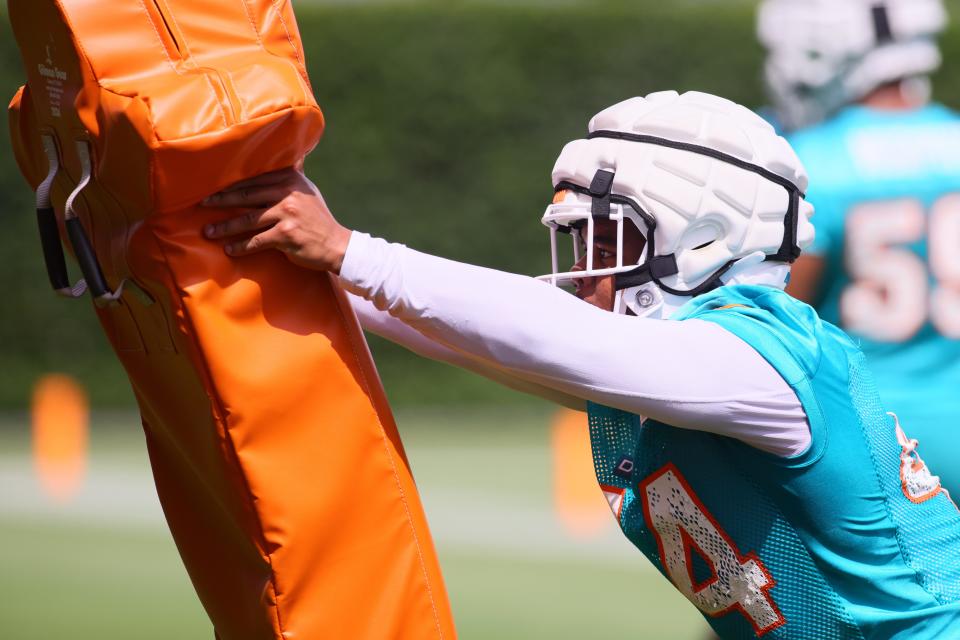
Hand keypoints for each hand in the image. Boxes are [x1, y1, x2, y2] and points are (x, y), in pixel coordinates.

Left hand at [202, 167, 351, 273]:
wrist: (336, 245)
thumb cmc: (318, 219)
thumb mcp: (308, 190)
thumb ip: (294, 173)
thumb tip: (289, 153)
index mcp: (290, 179)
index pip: (253, 179)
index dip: (230, 183)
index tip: (211, 186)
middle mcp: (287, 193)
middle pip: (245, 195)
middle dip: (221, 200)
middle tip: (201, 204)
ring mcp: (286, 214)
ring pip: (247, 219)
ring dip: (225, 227)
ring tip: (208, 232)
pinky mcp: (286, 235)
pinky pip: (256, 240)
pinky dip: (241, 247)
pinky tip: (229, 250)